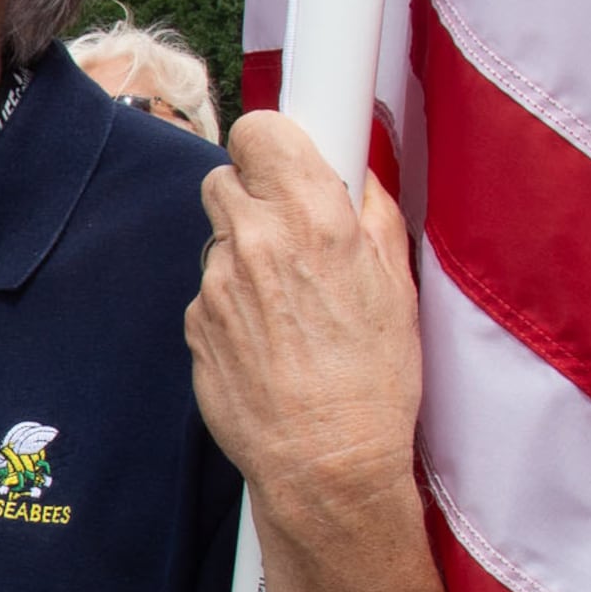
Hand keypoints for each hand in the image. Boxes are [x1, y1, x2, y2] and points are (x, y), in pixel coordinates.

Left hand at [185, 112, 422, 524]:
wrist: (324, 462)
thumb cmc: (373, 380)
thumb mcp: (397, 283)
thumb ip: (370, 213)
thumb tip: (356, 174)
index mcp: (312, 217)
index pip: (259, 129)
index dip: (272, 142)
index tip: (286, 156)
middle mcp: (254, 241)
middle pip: (227, 178)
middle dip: (257, 196)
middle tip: (293, 233)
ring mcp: (215, 283)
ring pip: (219, 239)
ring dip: (246, 254)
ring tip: (290, 304)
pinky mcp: (194, 323)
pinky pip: (209, 292)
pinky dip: (233, 304)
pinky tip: (269, 340)